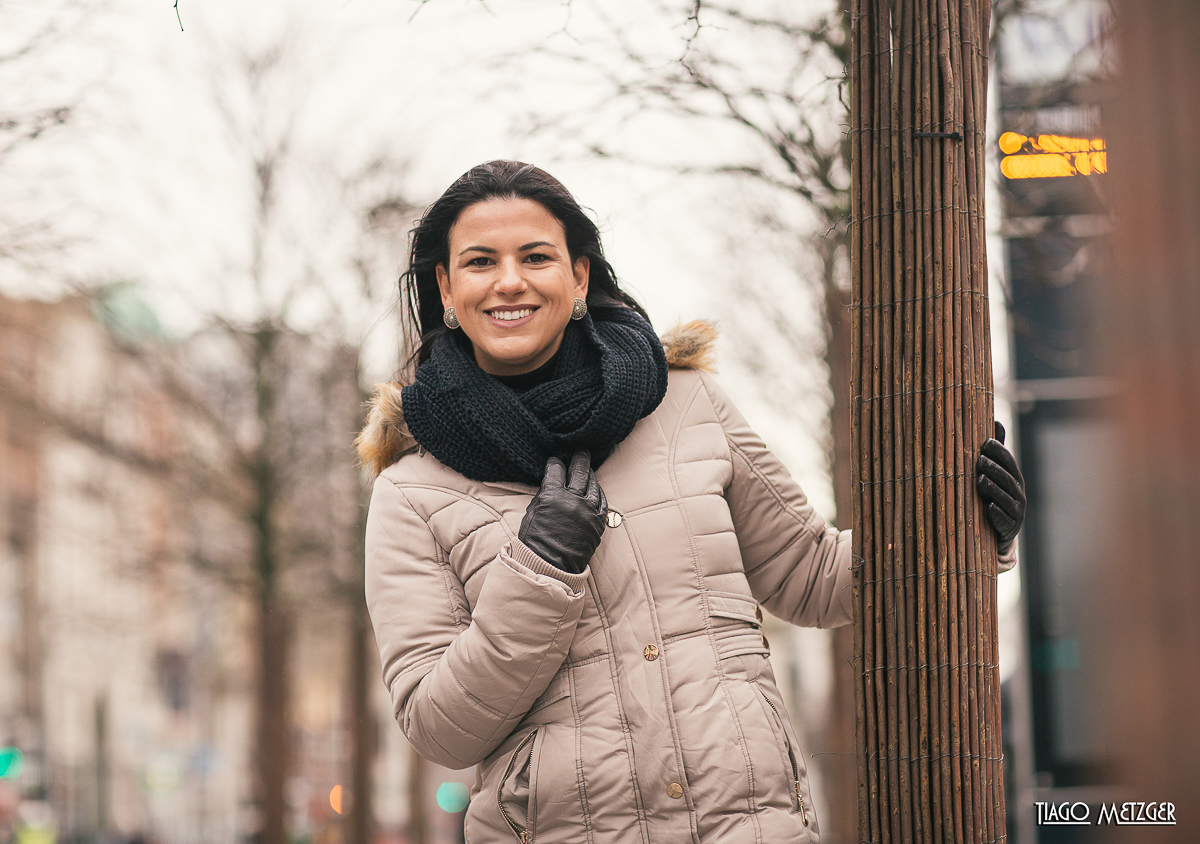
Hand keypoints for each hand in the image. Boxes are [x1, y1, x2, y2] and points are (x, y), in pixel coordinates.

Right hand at [518, 450, 607, 573]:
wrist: (550, 566)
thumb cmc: (535, 541)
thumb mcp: (532, 513)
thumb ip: (544, 495)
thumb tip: (551, 484)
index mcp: (552, 495)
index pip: (556, 469)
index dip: (555, 463)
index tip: (555, 461)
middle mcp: (572, 500)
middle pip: (579, 470)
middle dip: (580, 458)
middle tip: (581, 451)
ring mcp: (588, 510)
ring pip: (593, 484)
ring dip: (590, 475)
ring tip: (588, 469)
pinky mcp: (598, 522)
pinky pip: (602, 501)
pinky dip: (599, 492)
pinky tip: (596, 488)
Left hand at [976, 421, 1025, 552]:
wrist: (1001, 529)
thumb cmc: (996, 495)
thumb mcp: (997, 473)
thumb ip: (997, 452)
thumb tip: (995, 421)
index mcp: (1014, 478)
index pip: (1009, 462)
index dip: (999, 452)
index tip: (986, 443)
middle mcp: (1018, 494)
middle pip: (1008, 479)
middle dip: (994, 469)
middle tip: (979, 459)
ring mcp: (1015, 511)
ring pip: (1005, 498)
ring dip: (993, 489)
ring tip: (980, 480)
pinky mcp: (1009, 527)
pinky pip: (1004, 520)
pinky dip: (997, 514)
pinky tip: (988, 508)